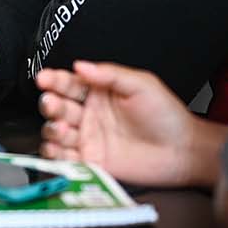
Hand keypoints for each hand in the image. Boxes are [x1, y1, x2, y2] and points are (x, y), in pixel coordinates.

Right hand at [37, 61, 221, 188]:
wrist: (182, 151)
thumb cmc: (166, 115)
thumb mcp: (141, 85)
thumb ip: (110, 74)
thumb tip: (80, 65)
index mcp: (98, 92)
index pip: (69, 83)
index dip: (53, 80)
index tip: (44, 78)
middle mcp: (89, 114)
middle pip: (57, 106)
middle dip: (50, 104)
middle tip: (53, 104)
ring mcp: (88, 138)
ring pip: (56, 132)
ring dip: (52, 129)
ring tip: (62, 129)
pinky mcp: (91, 162)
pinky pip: (64, 158)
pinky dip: (55, 154)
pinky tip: (58, 148)